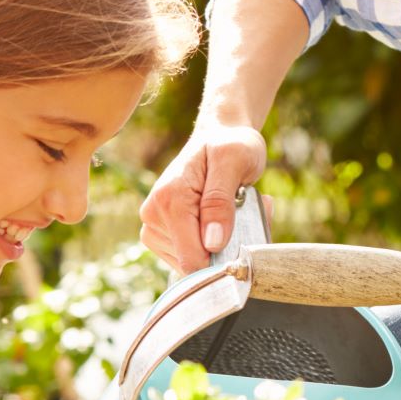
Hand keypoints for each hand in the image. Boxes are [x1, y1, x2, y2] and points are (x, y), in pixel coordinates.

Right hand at [140, 125, 267, 271]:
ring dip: (219, 247)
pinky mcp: (160, 233)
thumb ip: (220, 201)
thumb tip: (211, 243)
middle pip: (193, 263)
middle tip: (244, 214)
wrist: (220, 135)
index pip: (191, 258)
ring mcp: (154, 226)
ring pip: (192, 263)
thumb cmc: (231, 145)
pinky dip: (211, 246)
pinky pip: (189, 256)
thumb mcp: (234, 161)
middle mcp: (153, 215)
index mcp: (169, 200)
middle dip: (224, 248)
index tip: (247, 236)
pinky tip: (220, 221)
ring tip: (231, 213)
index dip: (222, 260)